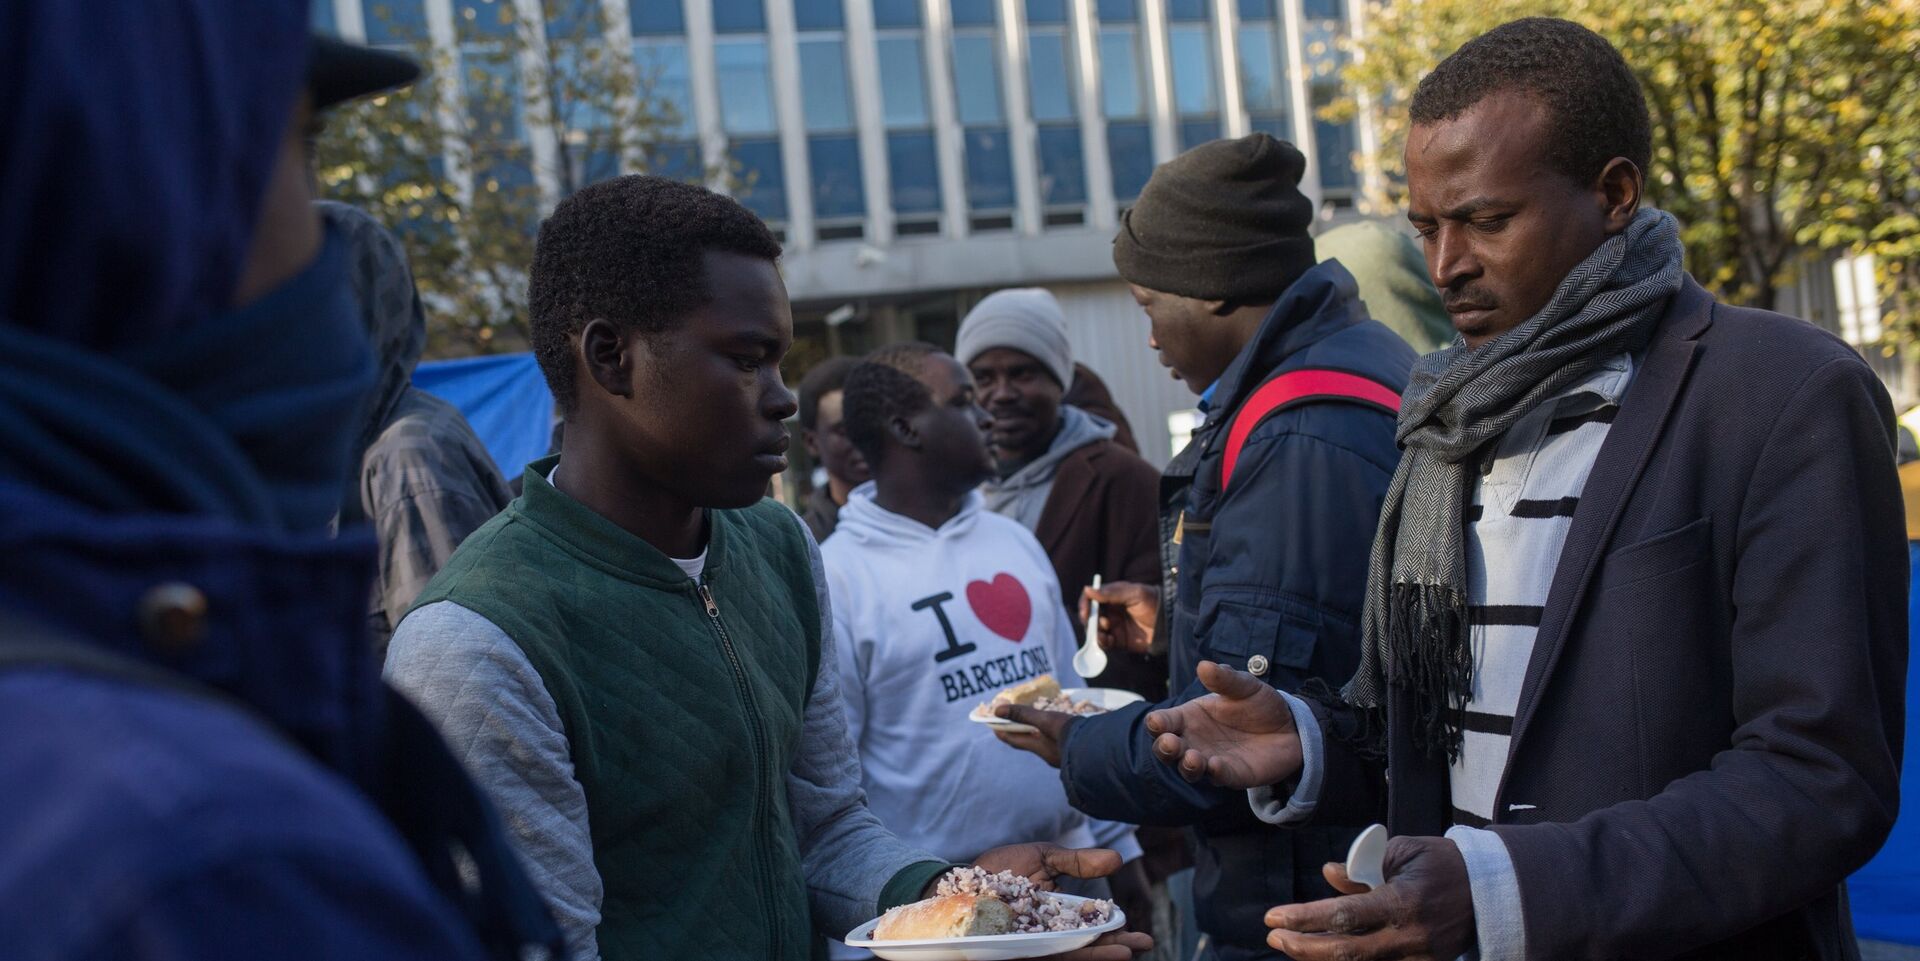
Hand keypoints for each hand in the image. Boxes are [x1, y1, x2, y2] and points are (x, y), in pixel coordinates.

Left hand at [965, 845, 1154, 958]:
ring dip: (1094, 956)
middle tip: (1139, 946)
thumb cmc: (1001, 870)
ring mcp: (1028, 947)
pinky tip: (1076, 953)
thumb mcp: (1045, 859)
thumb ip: (1078, 863)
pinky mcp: (1009, 951)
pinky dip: (1058, 955)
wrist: (958, 878)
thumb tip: (1118, 860)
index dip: (1117, 936)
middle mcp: (1047, 938)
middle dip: (1112, 950)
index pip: (1094, 931)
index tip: (1144, 938)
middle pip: (1085, 948)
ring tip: (1121, 953)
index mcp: (1060, 918)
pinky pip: (1034, 956)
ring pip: (1067, 955)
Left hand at [992, 705, 1078, 766]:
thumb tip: (997, 709)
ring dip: (1040, 734)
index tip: (993, 726)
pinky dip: (1056, 736)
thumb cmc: (1071, 734)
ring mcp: (1065, 756)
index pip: (1015, 740)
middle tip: (1015, 723)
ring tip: (1038, 724)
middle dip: (1021, 733)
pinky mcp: (1078, 753)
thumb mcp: (1046, 720)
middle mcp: (1050, 755)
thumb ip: (1023, 714)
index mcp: (1040, 748)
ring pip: (1046, 744)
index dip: (1003, 732)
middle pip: (1030, 742)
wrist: (1103, 749)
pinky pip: (1061, 744)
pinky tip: (1063, 730)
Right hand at [1081, 581, 1158, 654]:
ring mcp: (1113, 626)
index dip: (1085, 604)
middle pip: (1090, 616)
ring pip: (1094, 630)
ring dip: (1095, 633)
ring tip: (1104, 634)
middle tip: (1098, 624)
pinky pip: (1103, 643)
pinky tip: (1108, 641)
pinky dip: (1101, 643)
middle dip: (1089, 621)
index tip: (1085, 611)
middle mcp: (1109, 611)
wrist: (1169, 624)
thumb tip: (1088, 589)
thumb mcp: (1134, 593)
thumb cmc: (1153, 602)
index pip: (1091, 598)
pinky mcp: (1117, 641)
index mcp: (1111, 597)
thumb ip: (1111, 593)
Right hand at [1143, 660, 1301, 787]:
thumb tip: (1203, 666)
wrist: (1291, 726)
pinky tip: (1215, 765)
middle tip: (1169, 742)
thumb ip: (1224, 678)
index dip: (1156, 723)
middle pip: (1168, 750)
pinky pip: (1219, 778)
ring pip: (1189, 770)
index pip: (1163, 722)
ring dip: (1187, 765)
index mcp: (1189, 717)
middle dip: (1164, 748)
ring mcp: (1211, 760)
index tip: (1157, 722)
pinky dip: (1215, 773)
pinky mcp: (1233, 775)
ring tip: (1192, 758)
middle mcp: (1194, 741)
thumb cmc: (1258, 703)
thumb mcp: (1244, 685)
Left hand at [1264, 835, 1474, 960]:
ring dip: (1321, 958)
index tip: (1274, 916)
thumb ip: (1363, 866)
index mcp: (1403, 902)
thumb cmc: (1444, 864)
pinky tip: (1326, 955)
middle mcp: (1410, 937)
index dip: (1305, 918)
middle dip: (1304, 947)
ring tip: (1292, 945)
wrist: (1492, 890)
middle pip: (1346, 952)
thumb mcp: (1403, 852)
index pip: (1344, 916)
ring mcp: (1419, 958)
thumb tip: (1328, 876)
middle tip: (1274, 936)